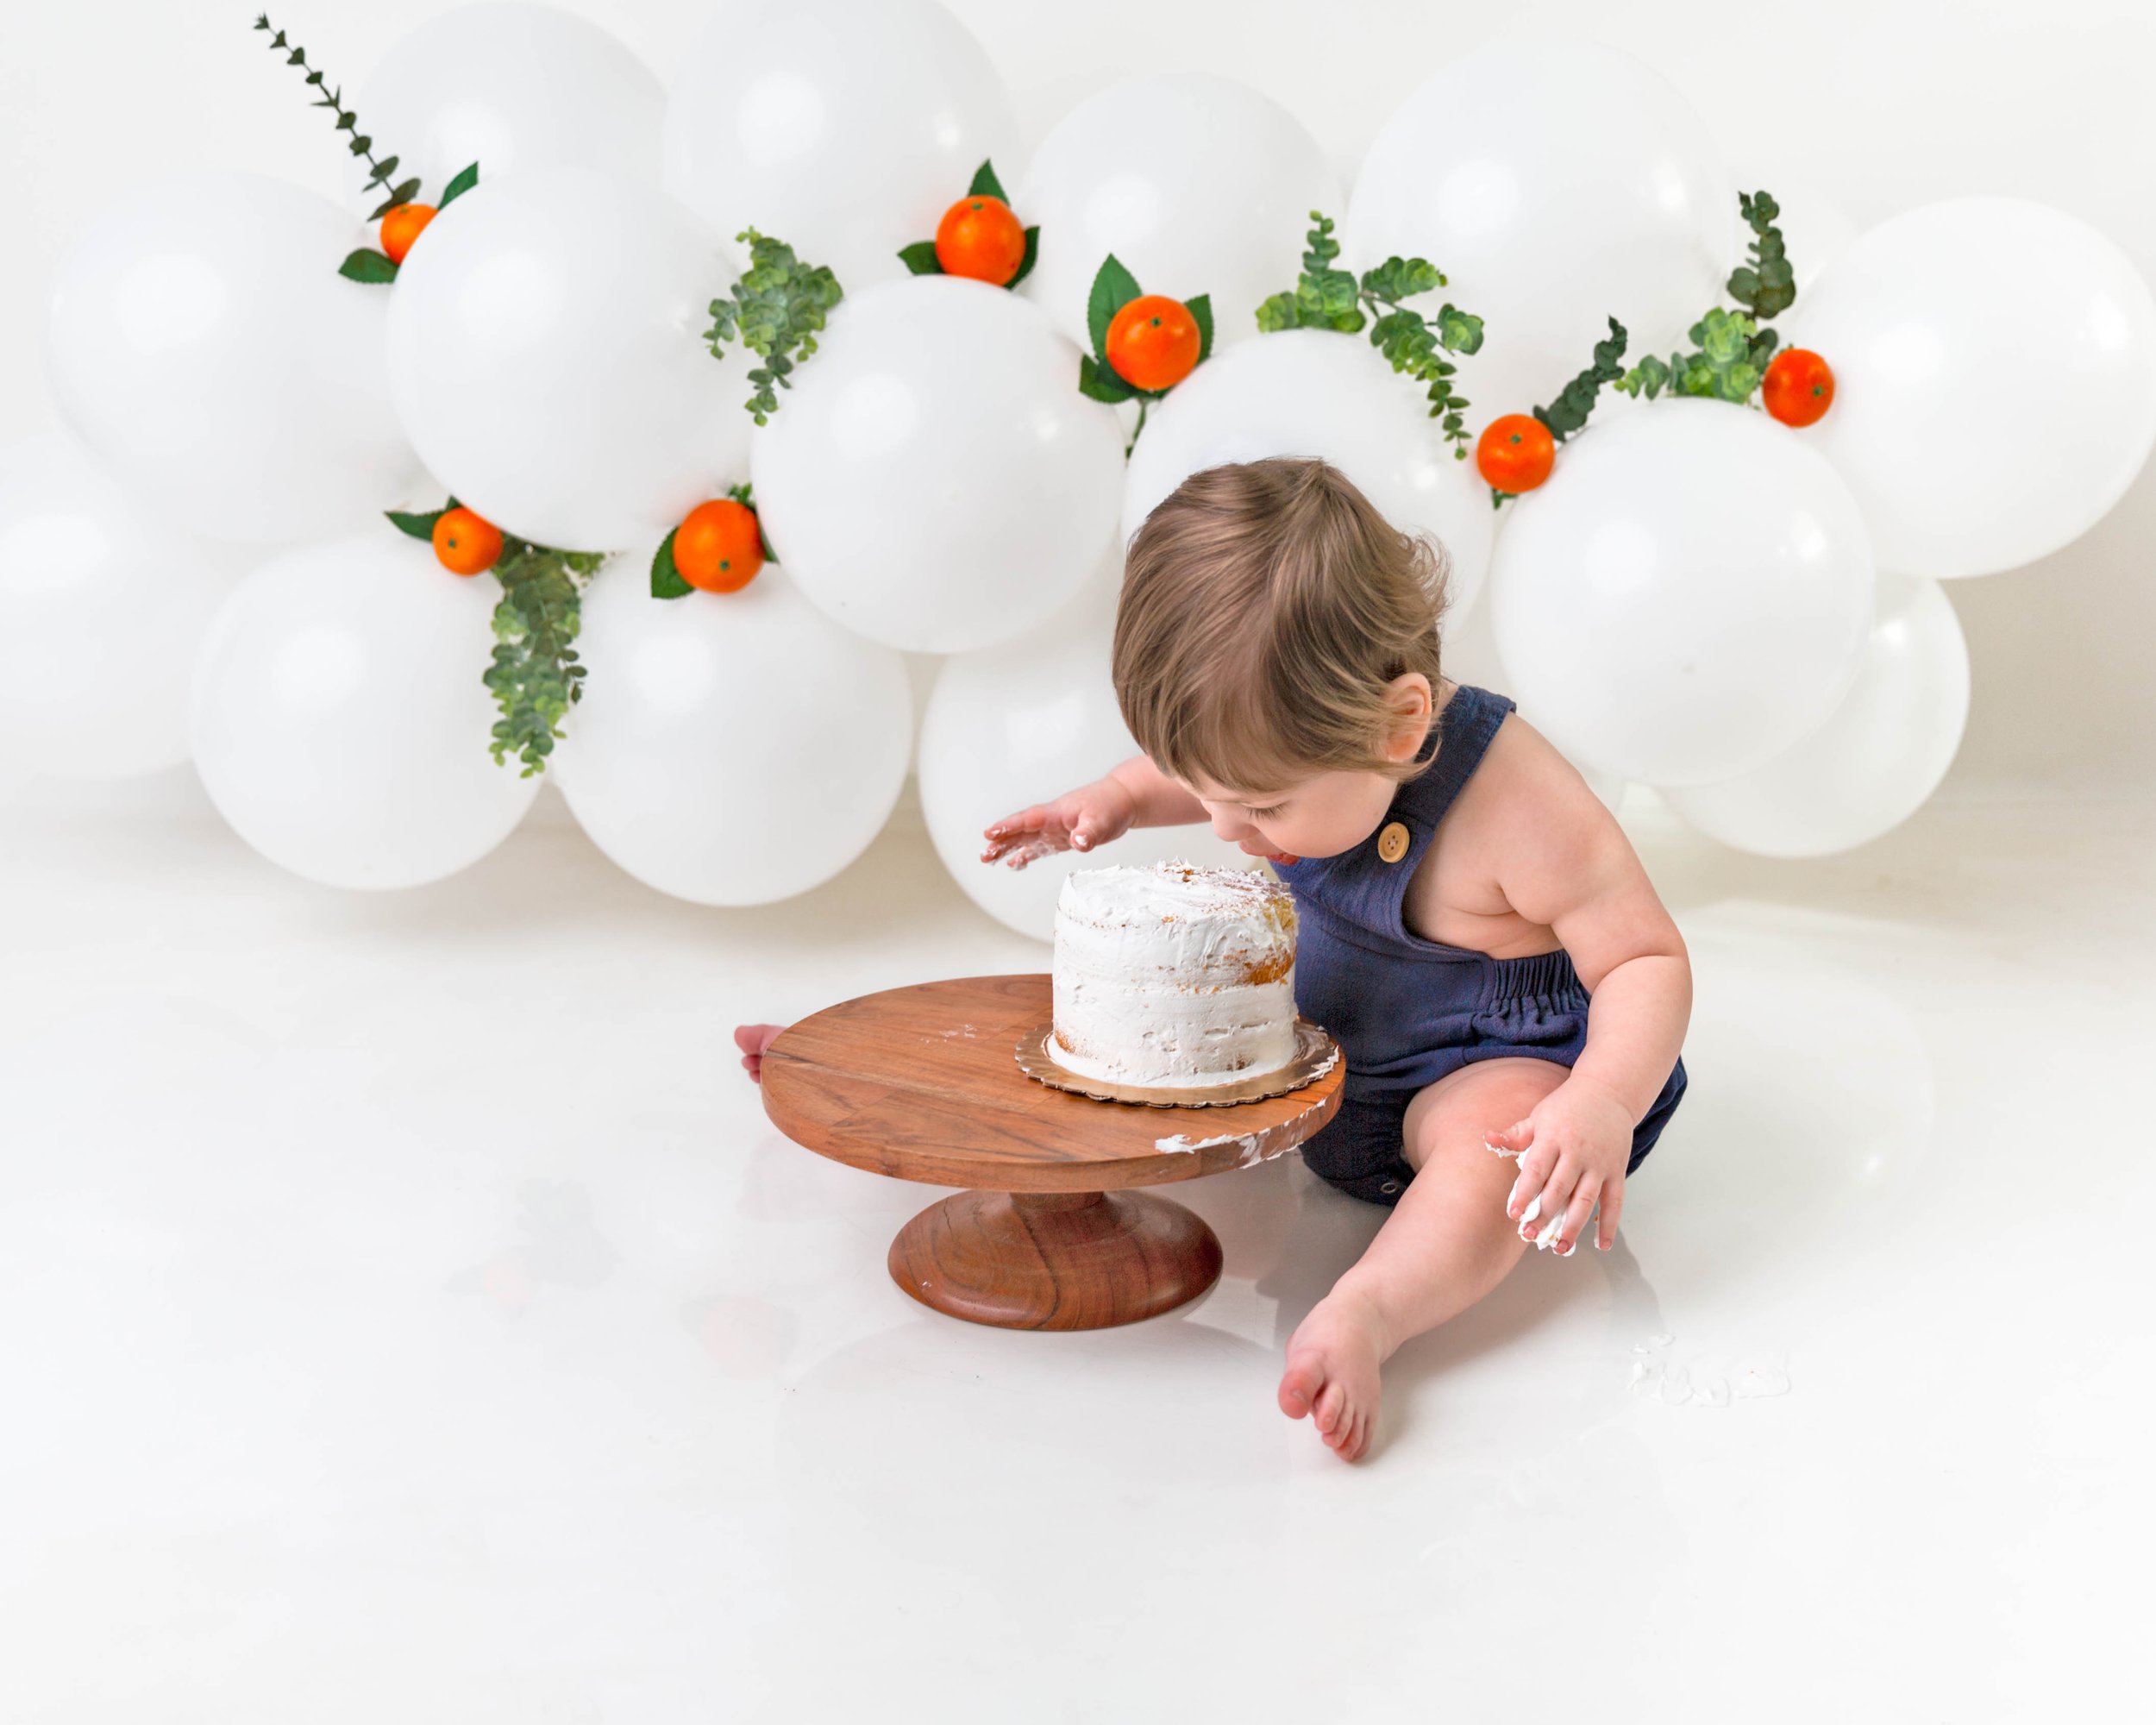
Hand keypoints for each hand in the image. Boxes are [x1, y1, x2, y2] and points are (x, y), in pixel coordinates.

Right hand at [980, 777, 1137, 869]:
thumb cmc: (1111, 805)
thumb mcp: (1101, 820)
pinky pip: (1038, 847)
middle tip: (984, 854)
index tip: (990, 833)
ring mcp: (1054, 829)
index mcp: (1055, 812)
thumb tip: (1078, 842)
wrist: (1123, 800)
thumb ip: (1088, 832)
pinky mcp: (1061, 837)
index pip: (1027, 819)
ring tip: (988, 859)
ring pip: (1025, 839)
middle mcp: (1050, 820)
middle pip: (1020, 830)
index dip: (1008, 826)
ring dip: (1007, 848)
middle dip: (1001, 841)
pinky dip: (1025, 855)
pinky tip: (1014, 864)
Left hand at [1484, 1076, 1635, 1254]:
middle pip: (1559, 1190)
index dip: (1525, 1193)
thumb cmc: (1567, 1106)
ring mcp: (1599, 1163)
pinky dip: (1610, 1224)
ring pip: (1586, 1200)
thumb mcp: (1538, 1116)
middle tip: (1528, 1235)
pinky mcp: (1617, 1170)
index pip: (1537, 1169)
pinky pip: (1615, 1201)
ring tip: (1560, 1247)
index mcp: (1553, 1137)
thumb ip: (1515, 1134)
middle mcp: (1578, 1152)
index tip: (1513, 1213)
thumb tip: (1487, 1138)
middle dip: (1543, 1215)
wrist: (1608, 1092)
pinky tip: (1602, 1244)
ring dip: (1573, 1226)